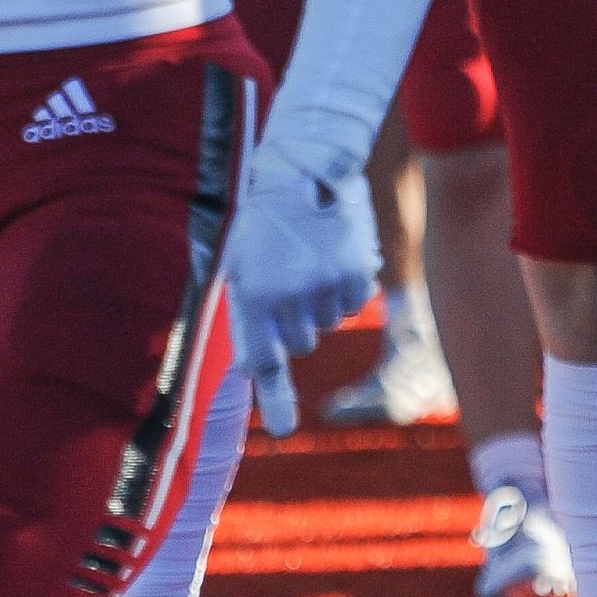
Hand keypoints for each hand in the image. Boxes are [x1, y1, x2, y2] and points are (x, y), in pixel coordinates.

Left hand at [223, 138, 379, 436]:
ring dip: (319, 303)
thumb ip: (248, 323)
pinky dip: (344, 289)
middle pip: (300, 344)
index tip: (286, 429)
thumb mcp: (241, 268)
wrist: (304, 166)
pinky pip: (352, 304)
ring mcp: (325, 287)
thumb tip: (252, 370)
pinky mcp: (356, 274)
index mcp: (254, 295)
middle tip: (286, 279)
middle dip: (293, 322)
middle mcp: (290, 297)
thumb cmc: (262, 224)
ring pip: (327, 324)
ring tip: (308, 259)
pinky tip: (333, 256)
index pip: (265, 359)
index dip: (276, 394)